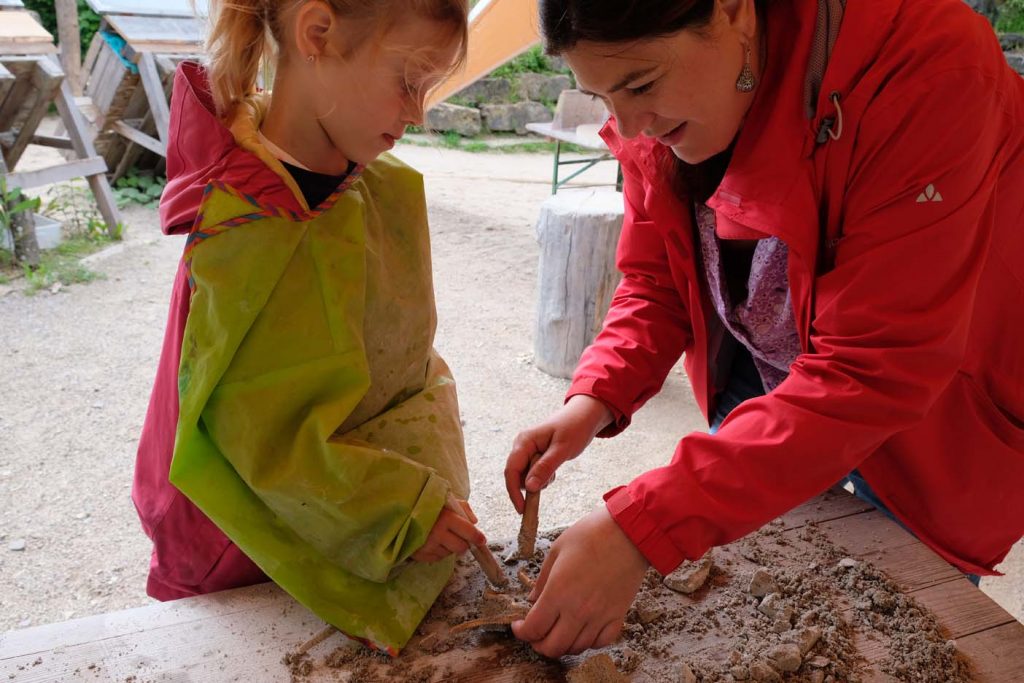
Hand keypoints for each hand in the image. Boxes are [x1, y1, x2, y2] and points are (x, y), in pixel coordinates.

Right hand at [412, 499, 485, 562]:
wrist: (401, 512)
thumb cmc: (427, 505)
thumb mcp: (447, 501)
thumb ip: (463, 509)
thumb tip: (475, 523)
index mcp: (446, 518)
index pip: (469, 532)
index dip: (478, 537)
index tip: (482, 540)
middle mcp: (437, 533)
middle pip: (461, 548)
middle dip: (463, 543)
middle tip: (458, 536)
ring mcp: (428, 546)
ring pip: (449, 553)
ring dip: (449, 547)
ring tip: (441, 535)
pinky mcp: (420, 554)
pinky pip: (438, 558)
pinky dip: (439, 551)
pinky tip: (432, 541)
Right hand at [505, 395, 613, 512]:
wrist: (585, 416)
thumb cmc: (575, 428)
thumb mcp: (562, 450)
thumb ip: (545, 468)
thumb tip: (529, 488)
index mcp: (524, 441)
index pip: (511, 470)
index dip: (514, 492)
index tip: (521, 509)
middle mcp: (522, 445)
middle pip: (516, 475)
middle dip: (530, 485)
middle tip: (551, 479)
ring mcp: (527, 450)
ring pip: (525, 476)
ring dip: (538, 481)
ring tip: (555, 470)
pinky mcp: (535, 455)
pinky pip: (533, 473)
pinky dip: (542, 477)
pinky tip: (554, 468)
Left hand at [511, 506, 648, 657]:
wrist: (629, 532)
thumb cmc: (591, 534)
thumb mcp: (557, 550)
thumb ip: (542, 580)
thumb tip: (531, 601)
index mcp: (558, 591)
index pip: (534, 628)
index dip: (521, 632)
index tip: (518, 625)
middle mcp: (578, 610)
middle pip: (553, 647)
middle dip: (538, 644)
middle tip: (535, 633)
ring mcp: (600, 616)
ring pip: (577, 648)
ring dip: (563, 645)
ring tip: (558, 631)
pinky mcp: (618, 616)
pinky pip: (601, 642)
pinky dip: (589, 642)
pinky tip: (583, 630)